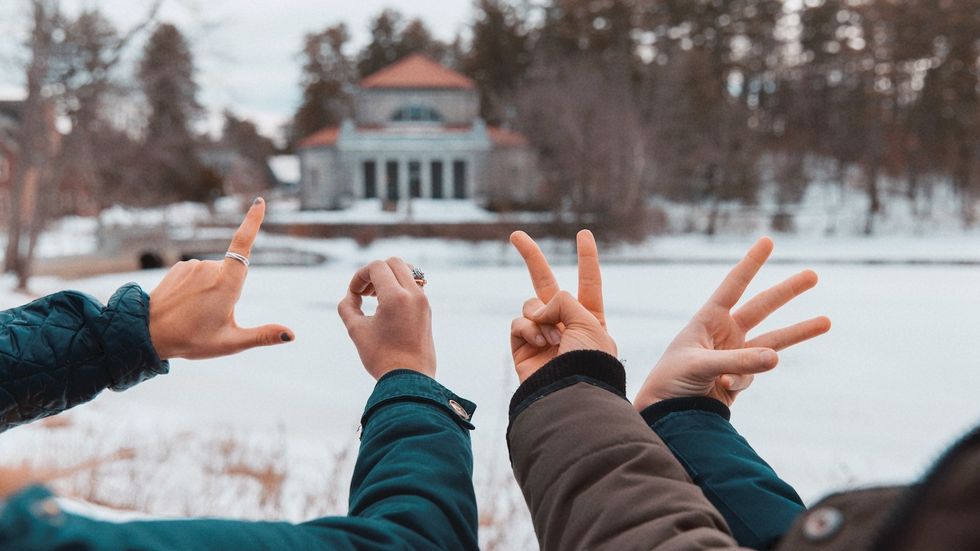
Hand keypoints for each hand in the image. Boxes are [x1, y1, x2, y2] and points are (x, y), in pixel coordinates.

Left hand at [149, 198, 294, 359]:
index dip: (252, 222)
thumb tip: (291, 335)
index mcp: (227, 284)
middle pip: (233, 274)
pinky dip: (198, 288)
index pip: (243, 245)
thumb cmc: (191, 340)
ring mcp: (193, 266)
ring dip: (212, 291)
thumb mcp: (231, 343)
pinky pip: (199, 274)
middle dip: (230, 292)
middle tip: (209, 319)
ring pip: (216, 275)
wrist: (146, 335)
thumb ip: (263, 336)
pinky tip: (185, 304)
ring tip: (195, 314)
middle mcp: (210, 268)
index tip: (259, 202)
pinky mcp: (180, 267)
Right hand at [337, 257, 435, 379]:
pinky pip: (413, 285)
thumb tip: (352, 295)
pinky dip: (399, 287)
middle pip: (393, 263)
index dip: (360, 276)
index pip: (377, 267)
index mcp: (396, 297)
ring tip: (374, 298)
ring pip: (406, 271)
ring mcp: (423, 301)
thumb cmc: (381, 357)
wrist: (410, 380)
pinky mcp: (427, 310)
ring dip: (388, 278)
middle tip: (365, 293)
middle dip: (375, 273)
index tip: (354, 294)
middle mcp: (414, 294)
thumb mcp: (356, 330)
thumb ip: (348, 307)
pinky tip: (387, 306)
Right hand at [509, 230, 616, 382]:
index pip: (588, 281)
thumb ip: (562, 300)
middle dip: (531, 257)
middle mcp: (564, 323)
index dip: (586, 257)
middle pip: (546, 283)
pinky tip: (540, 343)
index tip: (584, 234)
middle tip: (516, 234)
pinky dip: (528, 329)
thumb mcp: (587, 321)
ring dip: (539, 316)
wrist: (570, 394)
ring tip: (552, 337)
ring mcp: (542, 335)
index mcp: (590, 318)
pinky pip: (518, 323)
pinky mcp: (522, 347)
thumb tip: (536, 311)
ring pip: (529, 305)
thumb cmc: (589, 360)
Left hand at [633, 237, 830, 410]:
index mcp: (707, 320)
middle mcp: (723, 334)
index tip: (768, 240)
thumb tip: (776, 358)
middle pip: (761, 307)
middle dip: (787, 291)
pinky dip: (742, 381)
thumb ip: (738, 362)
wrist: (664, 414)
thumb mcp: (700, 366)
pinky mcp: (739, 378)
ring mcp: (734, 356)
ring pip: (771, 341)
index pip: (733, 286)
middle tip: (813, 275)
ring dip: (798, 331)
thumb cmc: (670, 381)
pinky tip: (723, 387)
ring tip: (827, 321)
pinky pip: (752, 377)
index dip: (751, 263)